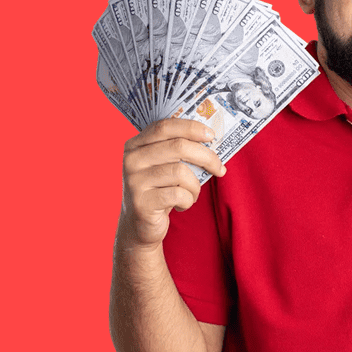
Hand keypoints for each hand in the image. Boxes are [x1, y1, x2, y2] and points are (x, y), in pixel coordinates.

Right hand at [118, 119, 226, 249]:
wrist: (140, 225)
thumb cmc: (160, 190)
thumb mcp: (164, 166)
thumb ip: (178, 151)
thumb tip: (211, 139)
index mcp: (135, 145)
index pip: (165, 126)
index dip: (191, 128)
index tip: (211, 135)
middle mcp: (131, 160)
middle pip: (178, 147)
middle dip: (206, 157)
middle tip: (219, 168)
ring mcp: (134, 181)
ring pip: (181, 172)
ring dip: (195, 186)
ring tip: (192, 194)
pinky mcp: (141, 203)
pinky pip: (178, 194)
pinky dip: (188, 200)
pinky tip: (182, 205)